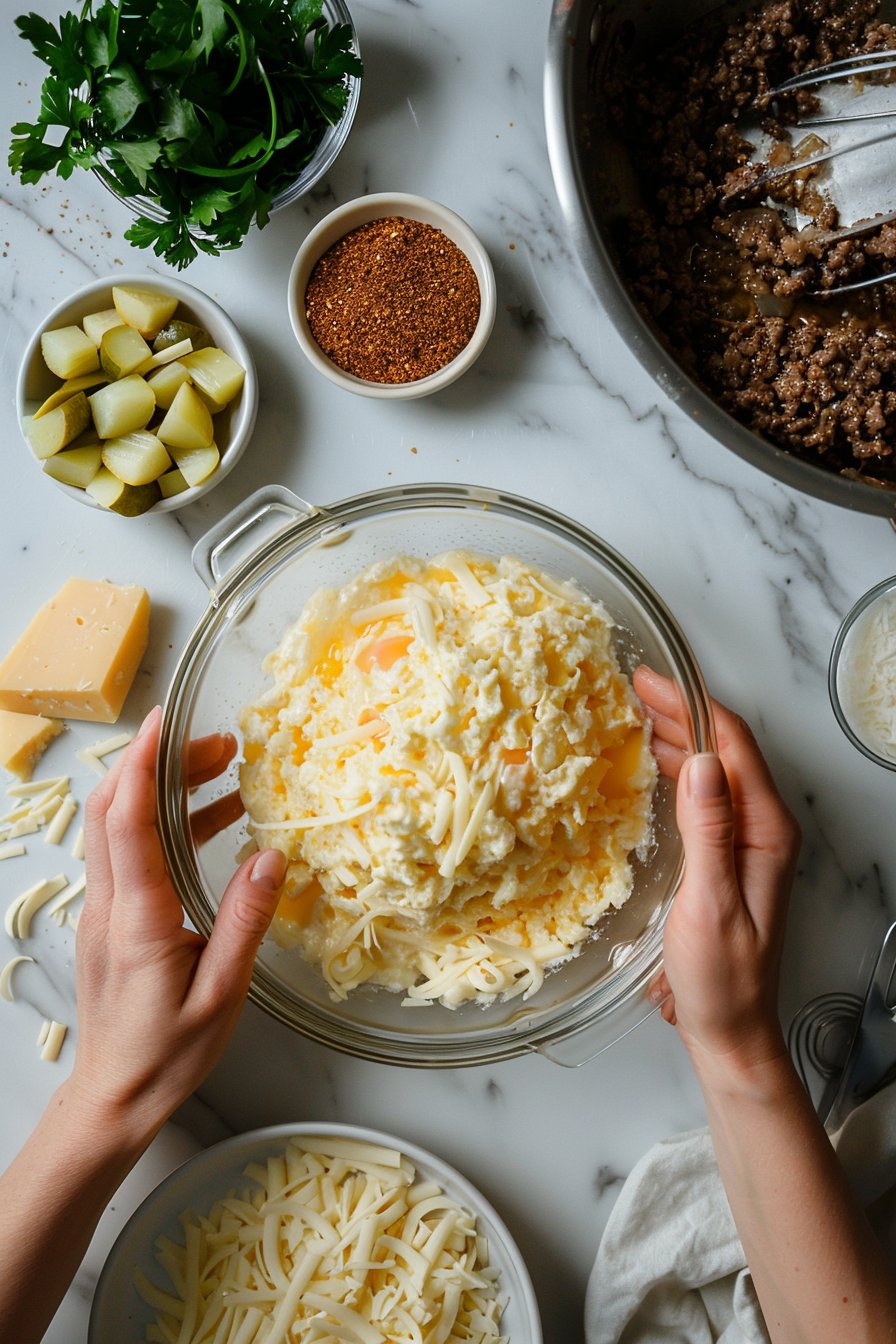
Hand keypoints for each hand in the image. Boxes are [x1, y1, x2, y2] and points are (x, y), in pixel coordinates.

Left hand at [69, 706, 286, 1149]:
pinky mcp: (113, 917)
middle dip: (160, 762)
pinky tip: (213, 821)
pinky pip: (129, 851)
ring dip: (163, 788)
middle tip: (217, 744)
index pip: (128, 823)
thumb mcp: (222, 995)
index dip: (143, 765)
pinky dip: (164, 821)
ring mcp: (105, 909)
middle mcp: (111, 905)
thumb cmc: (166, 1055)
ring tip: (223, 769)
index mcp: (137, 919)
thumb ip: (244, 923)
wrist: (114, 1096)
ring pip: (118, 826)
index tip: (164, 722)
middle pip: (115, 809)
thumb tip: (271, 857)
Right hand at [634, 666, 800, 1076]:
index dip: (691, 706)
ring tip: (634, 715)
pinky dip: (676, 770)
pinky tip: (650, 767)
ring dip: (677, 737)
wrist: (731, 1030)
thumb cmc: (721, 979)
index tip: (649, 682)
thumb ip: (707, 831)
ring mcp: (746, 842)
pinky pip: (704, 796)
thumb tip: (702, 762)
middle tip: (631, 688)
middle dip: (681, 712)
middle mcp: (762, 829)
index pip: (733, 747)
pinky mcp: (727, 856)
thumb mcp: (709, 904)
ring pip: (714, 770)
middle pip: (725, 751)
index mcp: (765, 832)